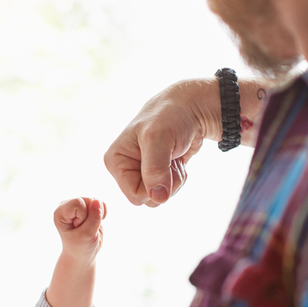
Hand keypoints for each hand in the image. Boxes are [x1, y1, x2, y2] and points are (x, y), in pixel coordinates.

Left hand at [54, 197, 106, 260]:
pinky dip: (102, 213)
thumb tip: (98, 201)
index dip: (83, 217)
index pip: (78, 203)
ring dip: (97, 215)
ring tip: (89, 226)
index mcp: (60, 212)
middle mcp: (67, 205)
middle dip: (91, 216)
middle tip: (84, 229)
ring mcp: (77, 205)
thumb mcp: (87, 235)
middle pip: (88, 200)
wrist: (82, 254)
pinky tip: (95, 222)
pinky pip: (100, 203)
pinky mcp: (87, 206)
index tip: (78, 228)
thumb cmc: (80, 246)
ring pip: (95, 201)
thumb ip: (93, 218)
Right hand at [104, 79, 220, 206]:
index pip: (134, 195)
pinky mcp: (157, 173)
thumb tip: (158, 198)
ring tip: (173, 157)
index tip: (164, 164)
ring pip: (159, 197)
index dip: (154, 187)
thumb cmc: (170, 115)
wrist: (191, 107)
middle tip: (171, 159)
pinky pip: (167, 191)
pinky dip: (178, 178)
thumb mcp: (158, 138)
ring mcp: (141, 172)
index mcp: (116, 161)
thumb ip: (155, 169)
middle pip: (147, 199)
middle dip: (166, 184)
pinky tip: (177, 160)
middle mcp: (125, 169)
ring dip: (174, 181)